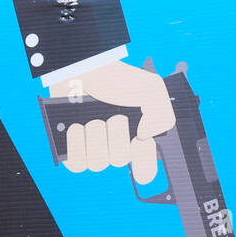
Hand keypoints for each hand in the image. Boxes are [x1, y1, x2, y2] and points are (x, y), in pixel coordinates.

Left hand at [47, 60, 174, 184]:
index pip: (146, 166)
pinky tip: (76, 126)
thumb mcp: (151, 88)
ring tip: (91, 118)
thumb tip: (146, 137)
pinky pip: (77, 164)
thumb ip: (162, 114)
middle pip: (120, 160)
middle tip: (111, 115)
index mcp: (137, 136)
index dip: (145, 163)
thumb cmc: (113, 77)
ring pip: (98, 163)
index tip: (139, 142)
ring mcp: (93, 149)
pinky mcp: (72, 150)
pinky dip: (77, 144)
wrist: (79, 70)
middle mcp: (116, 145)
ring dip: (95, 136)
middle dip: (115, 134)